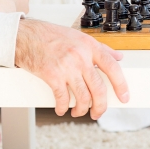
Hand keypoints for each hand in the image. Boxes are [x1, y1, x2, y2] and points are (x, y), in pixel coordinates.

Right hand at [14, 19, 129, 118]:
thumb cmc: (50, 36)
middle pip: (98, 88)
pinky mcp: (52, 75)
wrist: (25, 36)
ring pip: (82, 97)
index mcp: (89, 46)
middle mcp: (80, 57)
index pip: (112, 67)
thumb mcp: (78, 37)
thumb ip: (100, 48)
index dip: (121, 85)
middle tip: (98, 112)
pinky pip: (62, 98)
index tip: (124, 97)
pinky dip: (62, 108)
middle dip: (100, 106)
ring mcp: (66, 67)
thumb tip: (118, 57)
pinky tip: (61, 109)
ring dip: (81, 110)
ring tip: (78, 112)